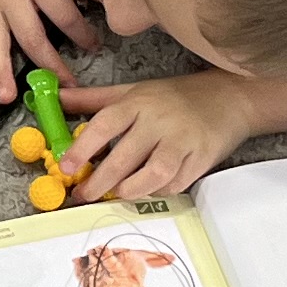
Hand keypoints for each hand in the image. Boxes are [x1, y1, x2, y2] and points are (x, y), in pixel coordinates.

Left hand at [54, 70, 265, 202]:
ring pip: (153, 174)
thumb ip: (93, 99)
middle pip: (125, 157)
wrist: (229, 97)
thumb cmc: (174, 97)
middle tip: (84, 194)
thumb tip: (56, 97)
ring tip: (118, 193)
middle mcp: (160, 120)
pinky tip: (149, 188)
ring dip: (132, 189)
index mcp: (139, 101)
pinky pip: (176, 183)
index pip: (105, 124)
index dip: (82, 148)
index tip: (66, 168)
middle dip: (100, 181)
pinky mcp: (202, 158)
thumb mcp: (133, 91)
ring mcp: (183, 140)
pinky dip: (159, 191)